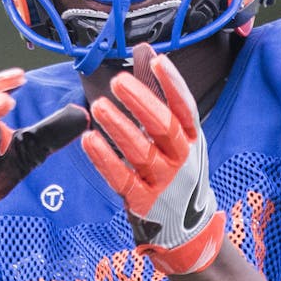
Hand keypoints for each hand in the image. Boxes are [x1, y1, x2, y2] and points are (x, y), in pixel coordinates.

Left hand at [82, 43, 225, 274]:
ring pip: (140, 152)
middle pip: (163, 126)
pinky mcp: (143, 201)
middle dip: (141, 102)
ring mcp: (163, 182)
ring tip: (98, 107)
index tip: (156, 60)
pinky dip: (104, 159)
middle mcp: (181, 159)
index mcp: (191, 138)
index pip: (185, 106)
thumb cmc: (176, 171)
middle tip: (117, 81)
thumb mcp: (176, 136)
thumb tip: (144, 50)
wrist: (187, 230)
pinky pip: (121, 178)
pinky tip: (88, 140)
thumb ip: (158, 94)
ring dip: (119, 127)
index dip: (172, 83)